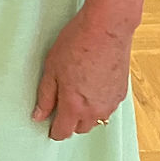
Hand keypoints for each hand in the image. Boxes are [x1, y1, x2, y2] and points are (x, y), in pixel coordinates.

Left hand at [32, 6, 131, 139]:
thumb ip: (45, 95)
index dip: (54, 130)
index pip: (63, 132)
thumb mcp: (52, 67)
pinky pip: (107, 106)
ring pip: (96, 119)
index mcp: (74, 105)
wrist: (106, 28)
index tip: (50, 124)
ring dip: (86, 111)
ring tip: (79, 87)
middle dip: (70, 119)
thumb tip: (39, 115)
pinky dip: (99, 100)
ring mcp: (110, 103)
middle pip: (80, 128)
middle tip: (63, 98)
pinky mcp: (121, 94)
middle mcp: (94, 110)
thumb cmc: (77, 42)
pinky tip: (93, 81)